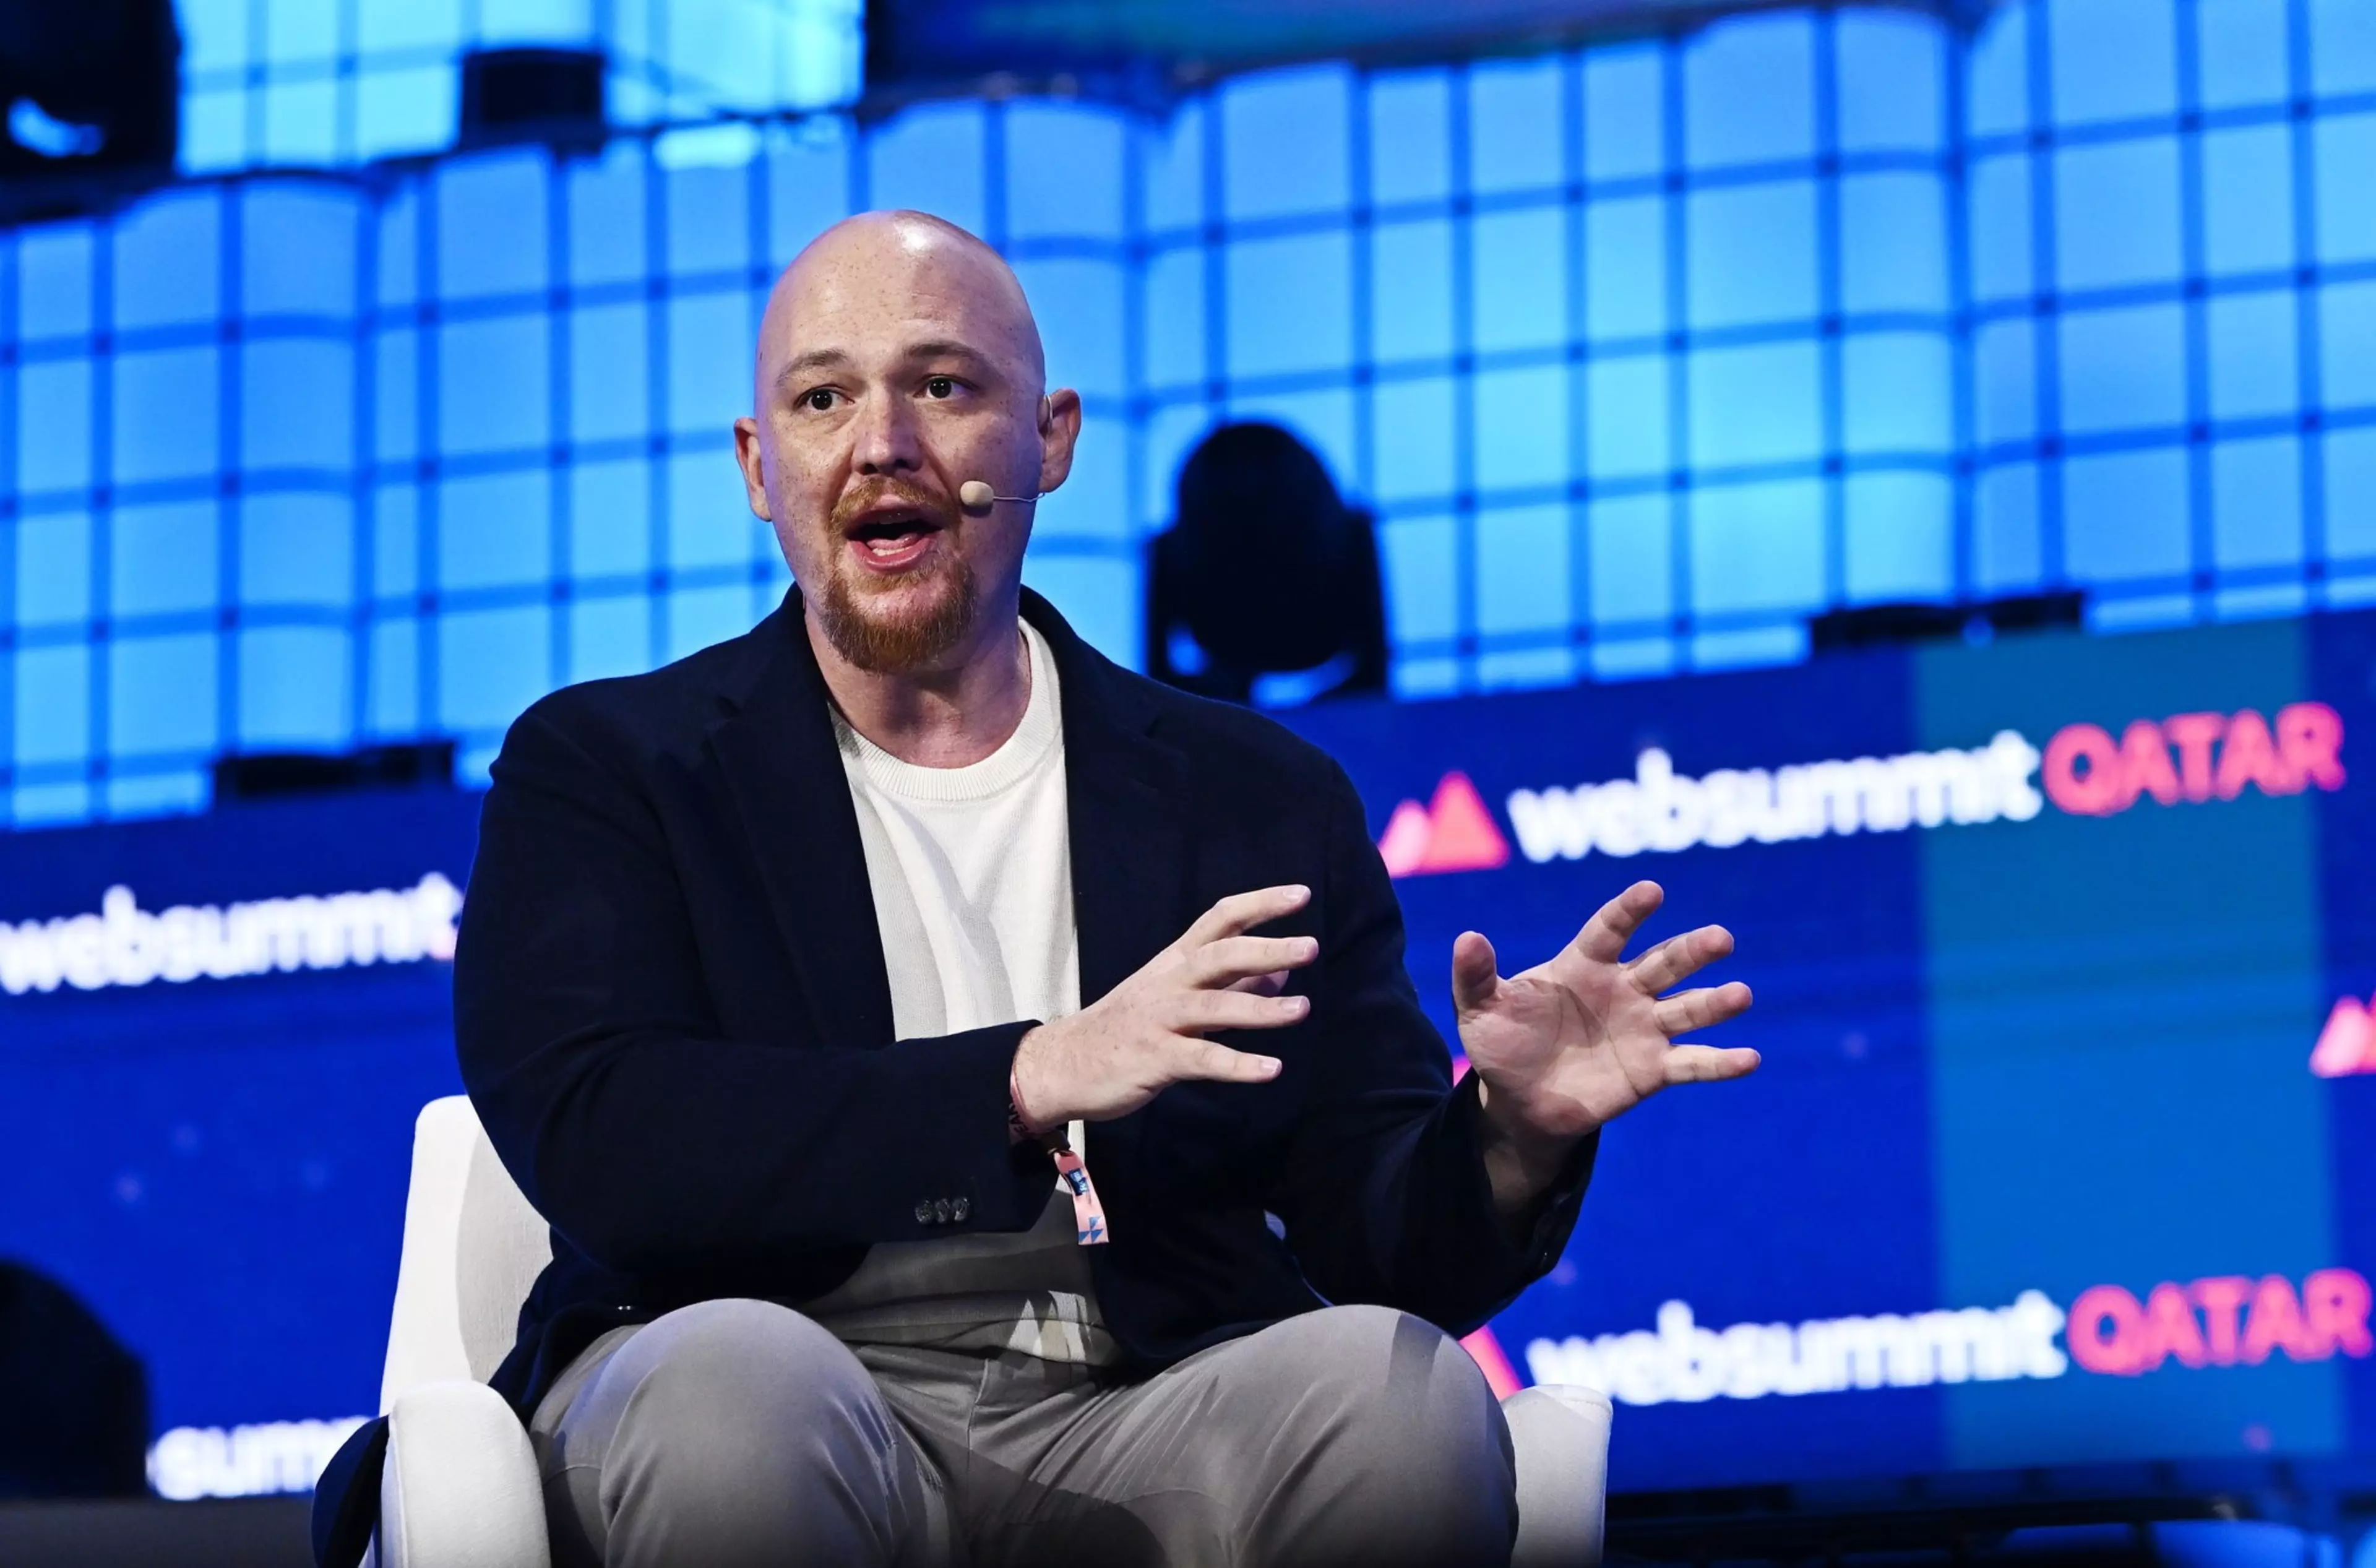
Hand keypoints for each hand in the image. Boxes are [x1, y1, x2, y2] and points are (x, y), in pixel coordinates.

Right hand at [1011, 885, 1318, 1126]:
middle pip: (1220, 955)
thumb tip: (1283, 970)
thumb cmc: (1130, 1027)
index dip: (1260, 905)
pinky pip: (1202, 1060)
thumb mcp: (1179, 996)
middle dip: (1266, 948)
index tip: (1301, 895)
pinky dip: (1238, 1065)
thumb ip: (1232, 985)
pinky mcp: (1155, 1059)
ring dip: (1260, 1008)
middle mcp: (1169, 983)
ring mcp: (1160, 1019)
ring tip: (1302, 1009)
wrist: (1065, 1063)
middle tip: (1310, 945)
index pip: (1221, 920)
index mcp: (1176, 961)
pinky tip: (1271, 1069)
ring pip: (1213, 1007)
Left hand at [1456, 881, 1755, 1198]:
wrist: (1520, 1100)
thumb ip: (1476, 975)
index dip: (1629, 911)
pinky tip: (1750, 1059)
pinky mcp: (1655, 1070)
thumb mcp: (1479, 1009)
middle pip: (1663, 963)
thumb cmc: (1502, 1043)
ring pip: (1687, 1010)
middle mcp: (1624, 990)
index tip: (1652, 891)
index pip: (1610, 930)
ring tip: (1741, 995)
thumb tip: (1467, 938)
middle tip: (1722, 938)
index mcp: (1584, 965)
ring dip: (1715, 1003)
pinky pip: (1693, 1064)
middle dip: (1692, 951)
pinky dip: (1721, 1063)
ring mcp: (1644, 1029)